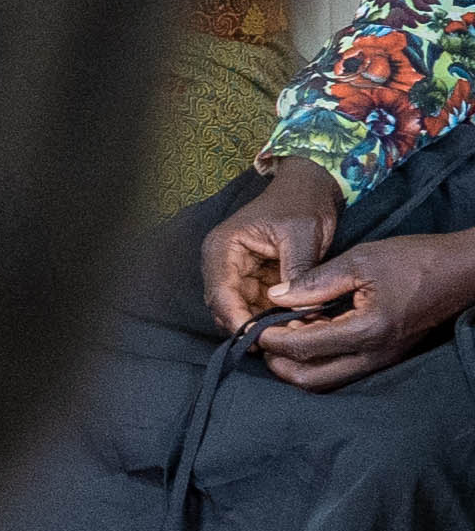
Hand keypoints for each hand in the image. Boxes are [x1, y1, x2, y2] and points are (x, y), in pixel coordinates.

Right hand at [205, 159, 346, 331]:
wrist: (311, 186)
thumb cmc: (302, 202)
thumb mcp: (302, 235)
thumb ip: (297, 271)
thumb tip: (301, 309)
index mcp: (223, 247)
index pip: (221, 293)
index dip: (237, 319)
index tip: (259, 339)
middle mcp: (223, 262)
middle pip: (226, 305)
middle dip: (249, 326)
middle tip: (278, 344)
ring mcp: (238, 271)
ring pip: (241, 309)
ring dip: (261, 324)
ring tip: (289, 335)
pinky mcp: (254, 277)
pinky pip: (257, 304)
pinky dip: (272, 316)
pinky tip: (292, 324)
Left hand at [258, 227, 474, 391]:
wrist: (463, 270)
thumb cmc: (415, 259)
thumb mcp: (360, 260)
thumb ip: (315, 282)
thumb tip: (275, 297)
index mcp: (366, 330)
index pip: (303, 348)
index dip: (270, 340)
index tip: (250, 327)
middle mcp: (374, 355)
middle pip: (311, 380)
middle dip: (280, 364)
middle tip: (262, 339)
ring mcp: (383, 360)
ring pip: (328, 381)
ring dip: (299, 366)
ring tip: (282, 338)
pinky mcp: (388, 356)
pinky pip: (344, 371)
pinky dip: (320, 362)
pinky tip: (310, 336)